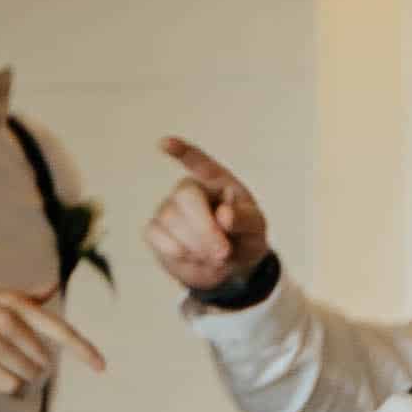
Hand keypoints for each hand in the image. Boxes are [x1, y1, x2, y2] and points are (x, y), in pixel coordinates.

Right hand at [0, 281, 104, 395]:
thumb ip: (25, 296)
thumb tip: (54, 285)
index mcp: (14, 301)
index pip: (59, 329)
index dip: (83, 350)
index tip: (102, 368)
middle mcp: (6, 318)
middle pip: (41, 361)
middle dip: (27, 367)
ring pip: (26, 376)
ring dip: (13, 378)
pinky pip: (8, 386)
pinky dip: (5, 388)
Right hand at [146, 137, 277, 308]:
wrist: (231, 268)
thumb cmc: (244, 237)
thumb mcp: (255, 229)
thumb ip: (245, 219)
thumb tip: (224, 215)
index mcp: (216, 180)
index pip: (197, 160)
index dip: (181, 151)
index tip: (164, 143)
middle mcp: (188, 190)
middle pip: (185, 196)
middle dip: (204, 227)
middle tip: (223, 253)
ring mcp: (168, 209)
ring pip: (170, 219)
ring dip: (195, 245)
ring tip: (216, 258)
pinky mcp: (155, 230)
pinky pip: (156, 235)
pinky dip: (178, 252)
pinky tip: (194, 258)